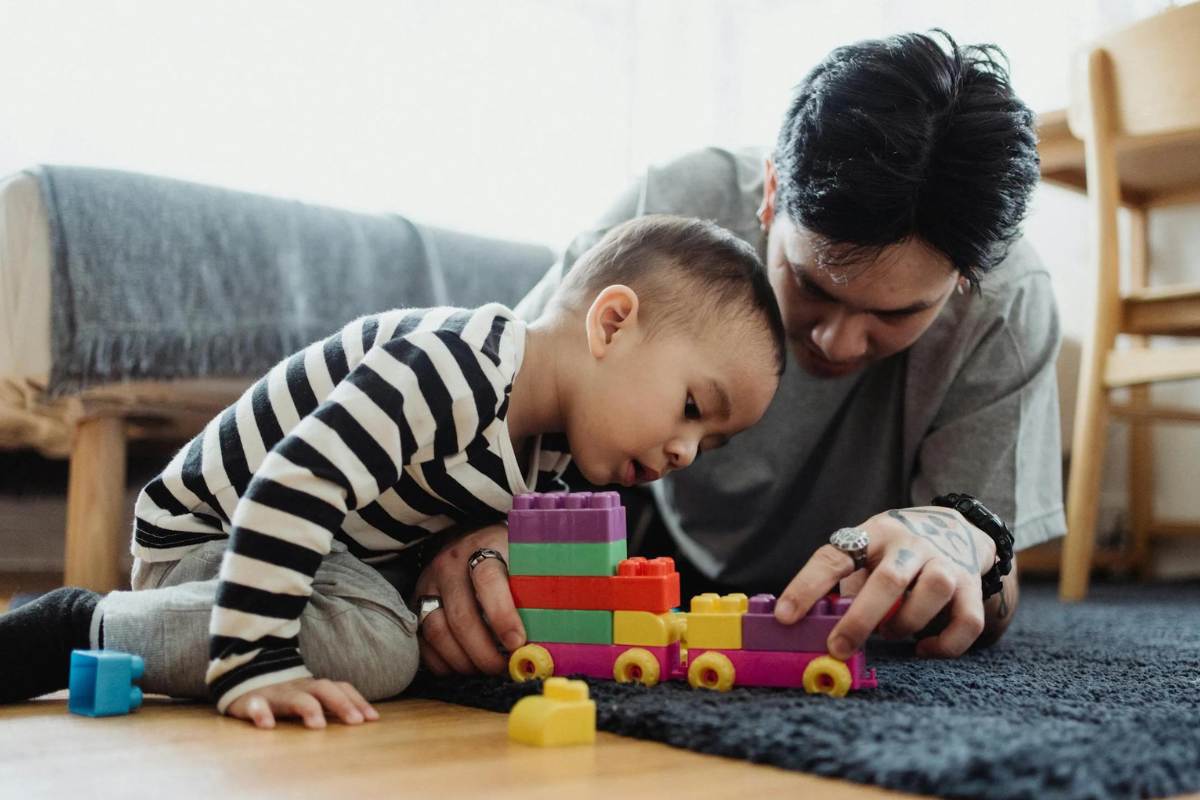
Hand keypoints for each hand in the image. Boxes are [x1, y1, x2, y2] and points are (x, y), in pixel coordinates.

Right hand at [226, 677, 379, 729]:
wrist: (242, 677)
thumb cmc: (284, 694)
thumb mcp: (308, 696)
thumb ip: (330, 704)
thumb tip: (364, 719)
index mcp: (313, 687)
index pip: (340, 688)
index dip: (357, 701)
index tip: (373, 718)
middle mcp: (297, 687)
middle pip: (323, 689)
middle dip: (341, 704)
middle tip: (355, 722)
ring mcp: (275, 693)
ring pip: (293, 697)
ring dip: (308, 709)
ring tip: (318, 725)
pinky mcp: (250, 701)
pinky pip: (256, 705)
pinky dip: (261, 714)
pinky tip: (267, 725)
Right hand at [412, 523, 524, 675]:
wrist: (471, 540)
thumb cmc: (507, 555)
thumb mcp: (525, 558)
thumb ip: (537, 589)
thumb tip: (552, 634)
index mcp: (484, 548)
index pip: (488, 580)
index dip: (502, 615)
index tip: (518, 643)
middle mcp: (450, 565)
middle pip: (461, 616)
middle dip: (484, 651)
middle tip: (505, 667)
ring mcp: (429, 585)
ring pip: (437, 632)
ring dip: (463, 660)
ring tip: (486, 668)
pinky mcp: (416, 604)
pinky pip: (423, 642)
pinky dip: (442, 662)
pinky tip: (465, 666)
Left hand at [774, 507, 997, 658]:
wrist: (959, 527)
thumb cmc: (897, 550)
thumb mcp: (867, 551)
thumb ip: (846, 584)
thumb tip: (813, 626)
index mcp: (873, 533)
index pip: (834, 557)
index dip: (807, 587)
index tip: (785, 617)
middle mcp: (911, 544)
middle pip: (888, 580)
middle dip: (860, 620)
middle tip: (838, 648)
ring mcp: (946, 562)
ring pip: (932, 593)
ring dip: (905, 623)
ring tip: (890, 632)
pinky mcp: (973, 585)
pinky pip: (967, 622)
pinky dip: (944, 644)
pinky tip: (923, 649)